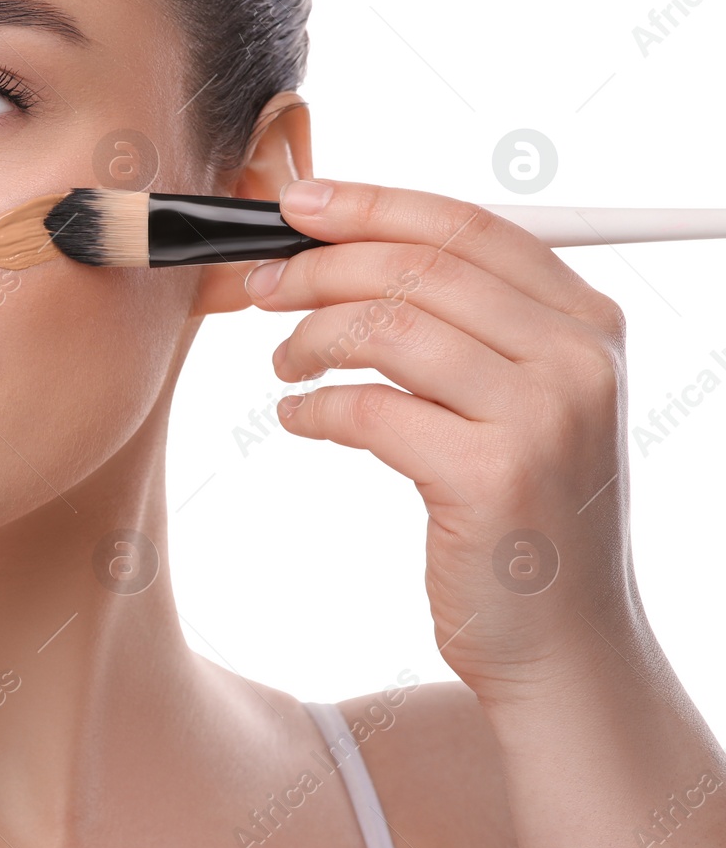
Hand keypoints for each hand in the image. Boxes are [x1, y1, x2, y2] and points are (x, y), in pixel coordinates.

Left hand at [243, 177, 634, 705]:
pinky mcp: (491, 479)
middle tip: (260, 287)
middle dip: (320, 266)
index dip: (369, 204)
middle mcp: (577, 358)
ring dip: (310, 336)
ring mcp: (541, 418)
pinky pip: (369, 409)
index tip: (295, 204)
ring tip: (284, 363)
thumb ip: (465, 324)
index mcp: (587, 320)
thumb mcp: (519, 402)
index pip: (466, 225)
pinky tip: (299, 416)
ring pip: (388, 328)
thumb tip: (349, 245)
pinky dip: (314, 406)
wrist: (562, 642)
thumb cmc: (521, 513)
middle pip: (418, 267)